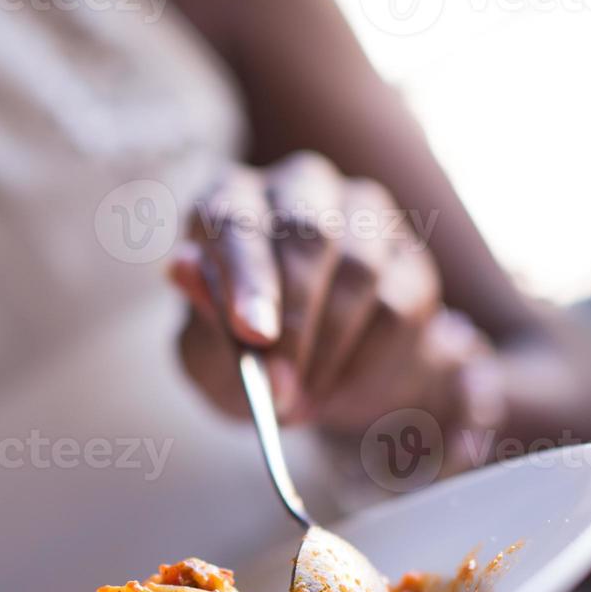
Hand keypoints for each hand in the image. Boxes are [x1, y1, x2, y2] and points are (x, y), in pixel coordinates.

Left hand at [171, 151, 503, 438]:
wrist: (314, 379)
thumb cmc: (245, 353)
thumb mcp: (209, 352)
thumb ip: (203, 318)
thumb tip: (182, 267)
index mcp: (232, 199)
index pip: (237, 219)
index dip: (246, 275)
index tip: (251, 333)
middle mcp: (300, 188)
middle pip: (309, 231)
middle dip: (296, 315)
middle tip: (280, 385)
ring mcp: (363, 214)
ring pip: (360, 269)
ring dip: (329, 349)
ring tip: (300, 403)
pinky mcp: (408, 257)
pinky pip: (399, 306)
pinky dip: (365, 362)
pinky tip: (335, 391)